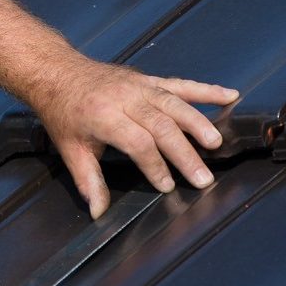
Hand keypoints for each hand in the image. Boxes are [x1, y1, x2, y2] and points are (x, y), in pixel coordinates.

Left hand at [31, 56, 238, 218]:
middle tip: (203, 178)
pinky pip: (180, 84)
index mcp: (103, 116)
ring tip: (216, 144)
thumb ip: (88, 180)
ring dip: (198, 123)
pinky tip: (229, 95)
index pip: (138, 142)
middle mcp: (125, 98)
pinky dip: (206, 89)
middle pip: (162, 126)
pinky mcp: (148, 79)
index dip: (154, 165)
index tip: (166, 186)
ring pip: (175, 104)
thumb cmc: (63, 112)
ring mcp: (139, 86)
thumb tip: (97, 212)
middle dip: (184, 154)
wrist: (56, 72)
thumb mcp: (70, 149)